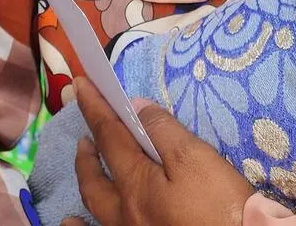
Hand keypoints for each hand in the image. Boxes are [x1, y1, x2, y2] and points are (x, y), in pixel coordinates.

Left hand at [61, 78, 255, 225]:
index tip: (81, 84)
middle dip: (87, 150)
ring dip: (86, 182)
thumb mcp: (195, 158)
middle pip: (94, 176)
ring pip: (96, 208)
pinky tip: (74, 222)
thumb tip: (136, 107)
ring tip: (84, 164)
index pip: (109, 136)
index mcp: (136, 184)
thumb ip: (162, 130)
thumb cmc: (220, 205)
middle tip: (85, 133)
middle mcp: (124, 213)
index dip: (94, 107)